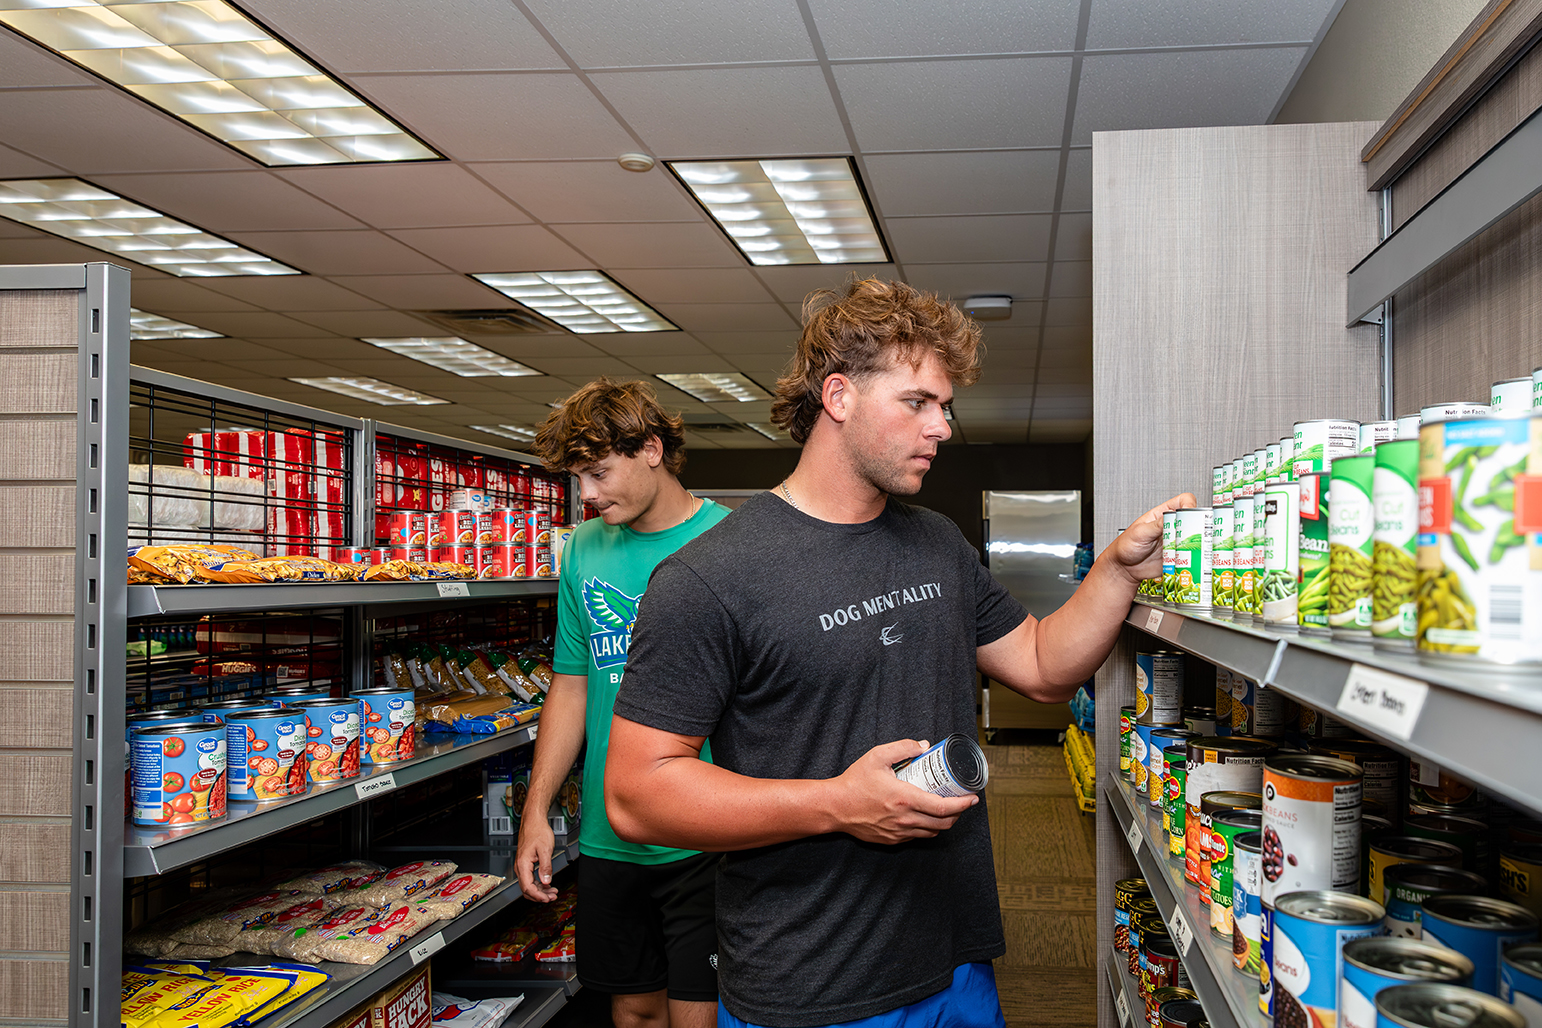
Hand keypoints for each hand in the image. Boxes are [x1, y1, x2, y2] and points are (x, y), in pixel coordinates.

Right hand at [516, 808, 557, 901]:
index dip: (538, 896)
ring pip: (529, 885)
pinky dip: (539, 884)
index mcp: (523, 864)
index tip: (547, 899)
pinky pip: (530, 878)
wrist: (533, 821)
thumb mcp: (545, 849)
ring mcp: (522, 865)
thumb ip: (546, 867)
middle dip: (540, 896)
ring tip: (552, 892)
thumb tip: (546, 881)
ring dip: (540, 891)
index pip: (527, 887)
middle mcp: (520, 866)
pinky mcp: (526, 864)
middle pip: (527, 889)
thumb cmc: (537, 831)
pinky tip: (548, 884)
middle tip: (552, 897)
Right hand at [829, 739, 976, 844]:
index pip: (944, 807)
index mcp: (905, 798)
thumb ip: (902, 748)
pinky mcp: (892, 840)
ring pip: (933, 832)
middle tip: (962, 801)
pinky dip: (927, 828)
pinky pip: (917, 837)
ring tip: (946, 809)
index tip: (973, 797)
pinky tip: (925, 817)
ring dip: (944, 822)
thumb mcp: (877, 756)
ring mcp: (899, 832)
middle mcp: (905, 819)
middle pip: (944, 823)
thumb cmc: (854, 782)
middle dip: (959, 813)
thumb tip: (924, 746)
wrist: (835, 807)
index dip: (963, 804)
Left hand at [1107, 494, 1195, 582]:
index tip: (1189, 515)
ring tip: (1185, 549)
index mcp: (1162, 515)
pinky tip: (1186, 559)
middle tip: (1190, 535)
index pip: (1183, 502)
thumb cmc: (1126, 546)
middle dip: (1197, 526)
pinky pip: (1190, 555)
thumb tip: (1171, 517)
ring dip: (1195, 544)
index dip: (1189, 505)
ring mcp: (1175, 541)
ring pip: (1195, 538)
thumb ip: (1157, 525)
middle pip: (1193, 520)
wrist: (1124, 568)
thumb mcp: (1140, 532)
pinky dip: (1193, 558)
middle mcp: (1171, 527)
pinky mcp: (1177, 556)